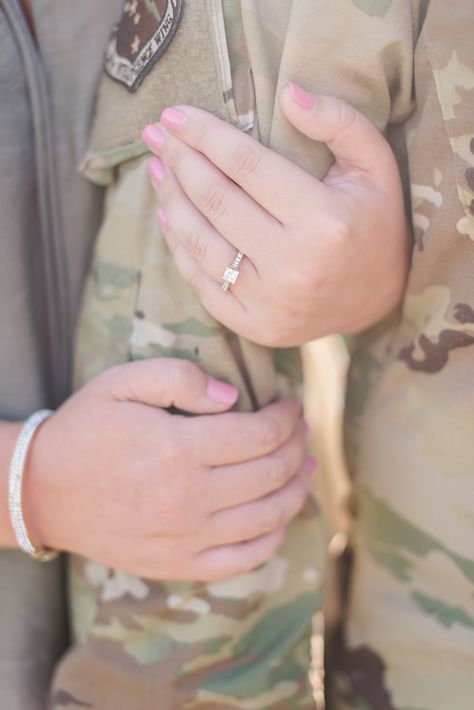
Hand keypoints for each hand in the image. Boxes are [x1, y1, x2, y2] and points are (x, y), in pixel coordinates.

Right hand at [23, 359, 311, 579]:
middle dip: (297, 446)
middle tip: (301, 430)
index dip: (287, 417)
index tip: (290, 405)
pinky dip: (274, 536)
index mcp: (177, 448)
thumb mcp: (123, 383)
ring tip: (305, 466)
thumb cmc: (86, 429)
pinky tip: (280, 515)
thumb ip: (181, 379)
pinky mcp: (179, 565)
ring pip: (269, 516)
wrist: (43, 491)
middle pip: (272, 473)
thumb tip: (234, 396)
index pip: (261, 434)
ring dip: (298, 488)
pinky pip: (245, 559)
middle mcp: (188, 498)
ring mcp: (186, 538)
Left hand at [142, 84, 408, 346]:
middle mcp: (294, 265)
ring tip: (157, 169)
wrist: (383, 297)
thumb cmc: (377, 222)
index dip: (204, 135)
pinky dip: (179, 248)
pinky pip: (202, 284)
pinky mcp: (258, 326)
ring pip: (201, 243)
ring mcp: (272, 302)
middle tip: (156, 135)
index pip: (246, 164)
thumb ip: (339, 121)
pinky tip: (167, 217)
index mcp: (324, 220)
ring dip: (170, 201)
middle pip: (216, 201)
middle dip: (179, 161)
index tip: (174, 115)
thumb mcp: (375, 163)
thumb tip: (287, 93)